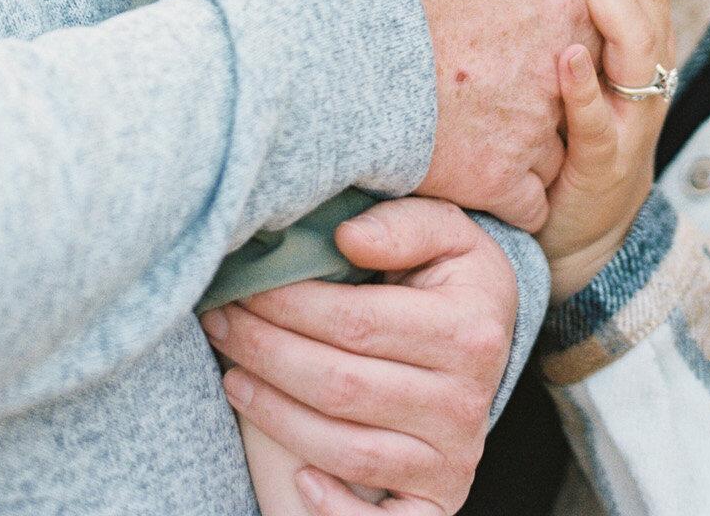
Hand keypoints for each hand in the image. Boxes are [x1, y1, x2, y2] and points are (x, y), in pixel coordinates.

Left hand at [203, 198, 515, 513]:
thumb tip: (346, 238)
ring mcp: (454, 456)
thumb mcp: (447, 230)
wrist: (490, 337)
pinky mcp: (440, 498)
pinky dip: (336, 507)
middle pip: (339, 385)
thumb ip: (402, 222)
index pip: (355, 321)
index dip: (288, 305)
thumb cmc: (450, 277)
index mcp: (468, 328)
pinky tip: (297, 476)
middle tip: (219, 323)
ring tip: (231, 376)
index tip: (242, 286)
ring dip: (274, 414)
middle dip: (265, 352)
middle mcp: (465, 399)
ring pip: (344, 447)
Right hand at [376, 0, 596, 233]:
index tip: (517, 43)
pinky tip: (484, 175)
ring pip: (555, 150)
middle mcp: (561, 68)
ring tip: (484, 130)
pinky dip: (510, 195)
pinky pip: (530, 203)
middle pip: (571, 91)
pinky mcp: (501, 180)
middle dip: (544, 92)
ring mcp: (534, 130)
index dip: (552, 39)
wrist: (345, 38)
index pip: (584, 31)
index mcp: (564, 5)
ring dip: (528, 146)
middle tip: (498, 85)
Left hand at [537, 0, 674, 301]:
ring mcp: (634, 114)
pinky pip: (604, 123)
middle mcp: (649, 64)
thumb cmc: (561, 118)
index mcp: (643, 29)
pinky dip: (585, 89)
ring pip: (638, 40)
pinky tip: (563, 60)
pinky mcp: (607, 163)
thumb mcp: (571, 43)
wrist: (574, 227)